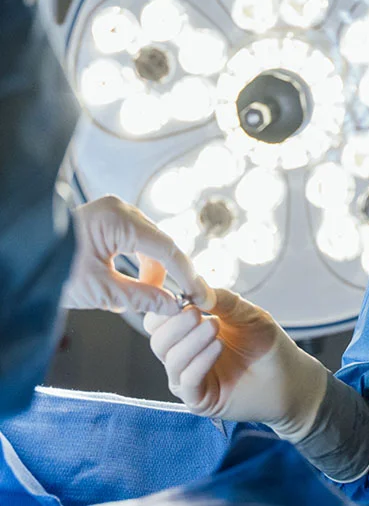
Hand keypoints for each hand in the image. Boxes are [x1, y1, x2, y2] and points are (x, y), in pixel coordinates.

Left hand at [62, 195, 211, 315]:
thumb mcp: (100, 291)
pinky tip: (137, 284)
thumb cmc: (54, 272)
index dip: (187, 275)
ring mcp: (114, 210)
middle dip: (171, 274)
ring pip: (150, 241)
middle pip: (160, 243)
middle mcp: (120, 208)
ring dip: (154, 270)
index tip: (201, 297)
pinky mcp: (108, 218)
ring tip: (151, 298)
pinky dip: (140, 261)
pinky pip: (135, 238)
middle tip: (183, 302)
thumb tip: (173, 306)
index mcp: (118, 219)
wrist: (21, 257)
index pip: (166, 249)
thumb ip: (141, 297)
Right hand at [144, 289, 327, 439]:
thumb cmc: (264, 341)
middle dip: (174, 324)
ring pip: (171, 359)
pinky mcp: (199, 400)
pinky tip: (218, 347)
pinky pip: (186, 382)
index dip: (164, 306)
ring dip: (191, 340)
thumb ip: (220, 299)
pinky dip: (199, 361)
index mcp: (187, 332)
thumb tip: (194, 286)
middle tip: (196, 312)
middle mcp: (183, 355)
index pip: (159, 319)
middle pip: (158, 339)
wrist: (287, 375)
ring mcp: (189, 379)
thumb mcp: (244, 312)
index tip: (181, 295)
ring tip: (215, 327)